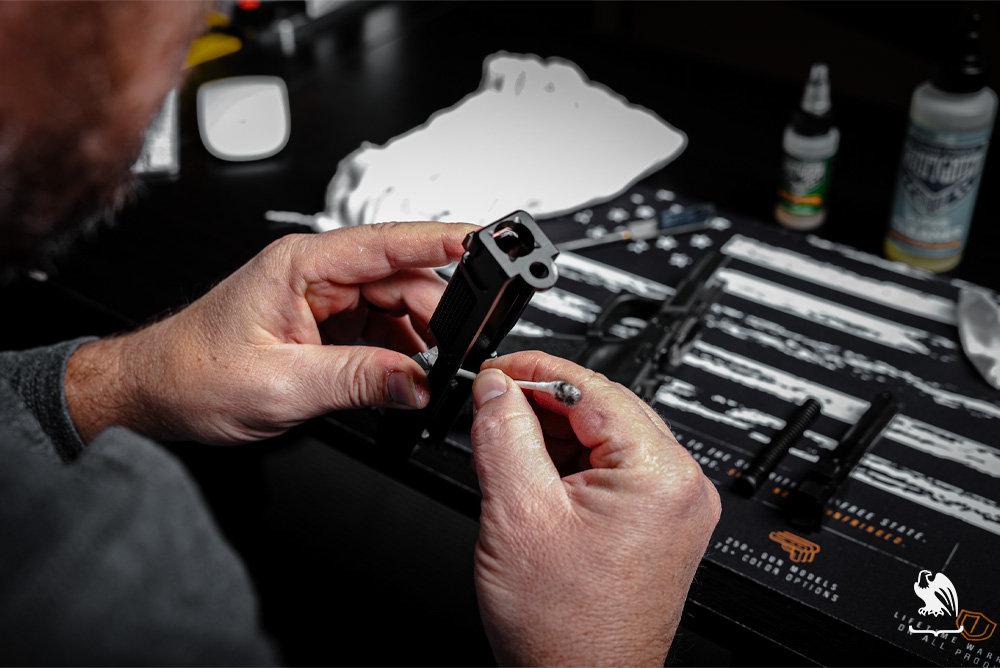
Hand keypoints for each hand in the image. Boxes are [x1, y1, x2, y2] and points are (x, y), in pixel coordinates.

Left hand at [66, 222, 476, 443]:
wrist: (155, 394)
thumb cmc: (192, 374)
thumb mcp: (282, 386)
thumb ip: (358, 380)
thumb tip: (417, 381)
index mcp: (299, 264)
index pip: (385, 242)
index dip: (441, 240)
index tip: (486, 242)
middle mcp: (314, 273)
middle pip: (401, 277)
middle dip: (435, 315)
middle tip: (453, 356)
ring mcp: (321, 297)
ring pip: (395, 304)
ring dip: (416, 339)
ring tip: (423, 375)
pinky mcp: (325, 322)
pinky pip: (378, 327)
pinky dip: (397, 352)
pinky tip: (400, 377)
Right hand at [470, 352, 720, 666]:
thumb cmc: (564, 628)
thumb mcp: (517, 514)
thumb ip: (502, 434)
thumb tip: (495, 386)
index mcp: (660, 474)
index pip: (592, 388)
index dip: (535, 370)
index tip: (496, 369)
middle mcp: (680, 486)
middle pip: (602, 408)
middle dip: (540, 403)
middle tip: (490, 405)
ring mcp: (673, 507)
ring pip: (604, 437)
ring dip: (552, 434)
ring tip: (503, 447)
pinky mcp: (659, 524)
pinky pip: (611, 469)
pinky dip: (568, 463)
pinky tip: (531, 474)